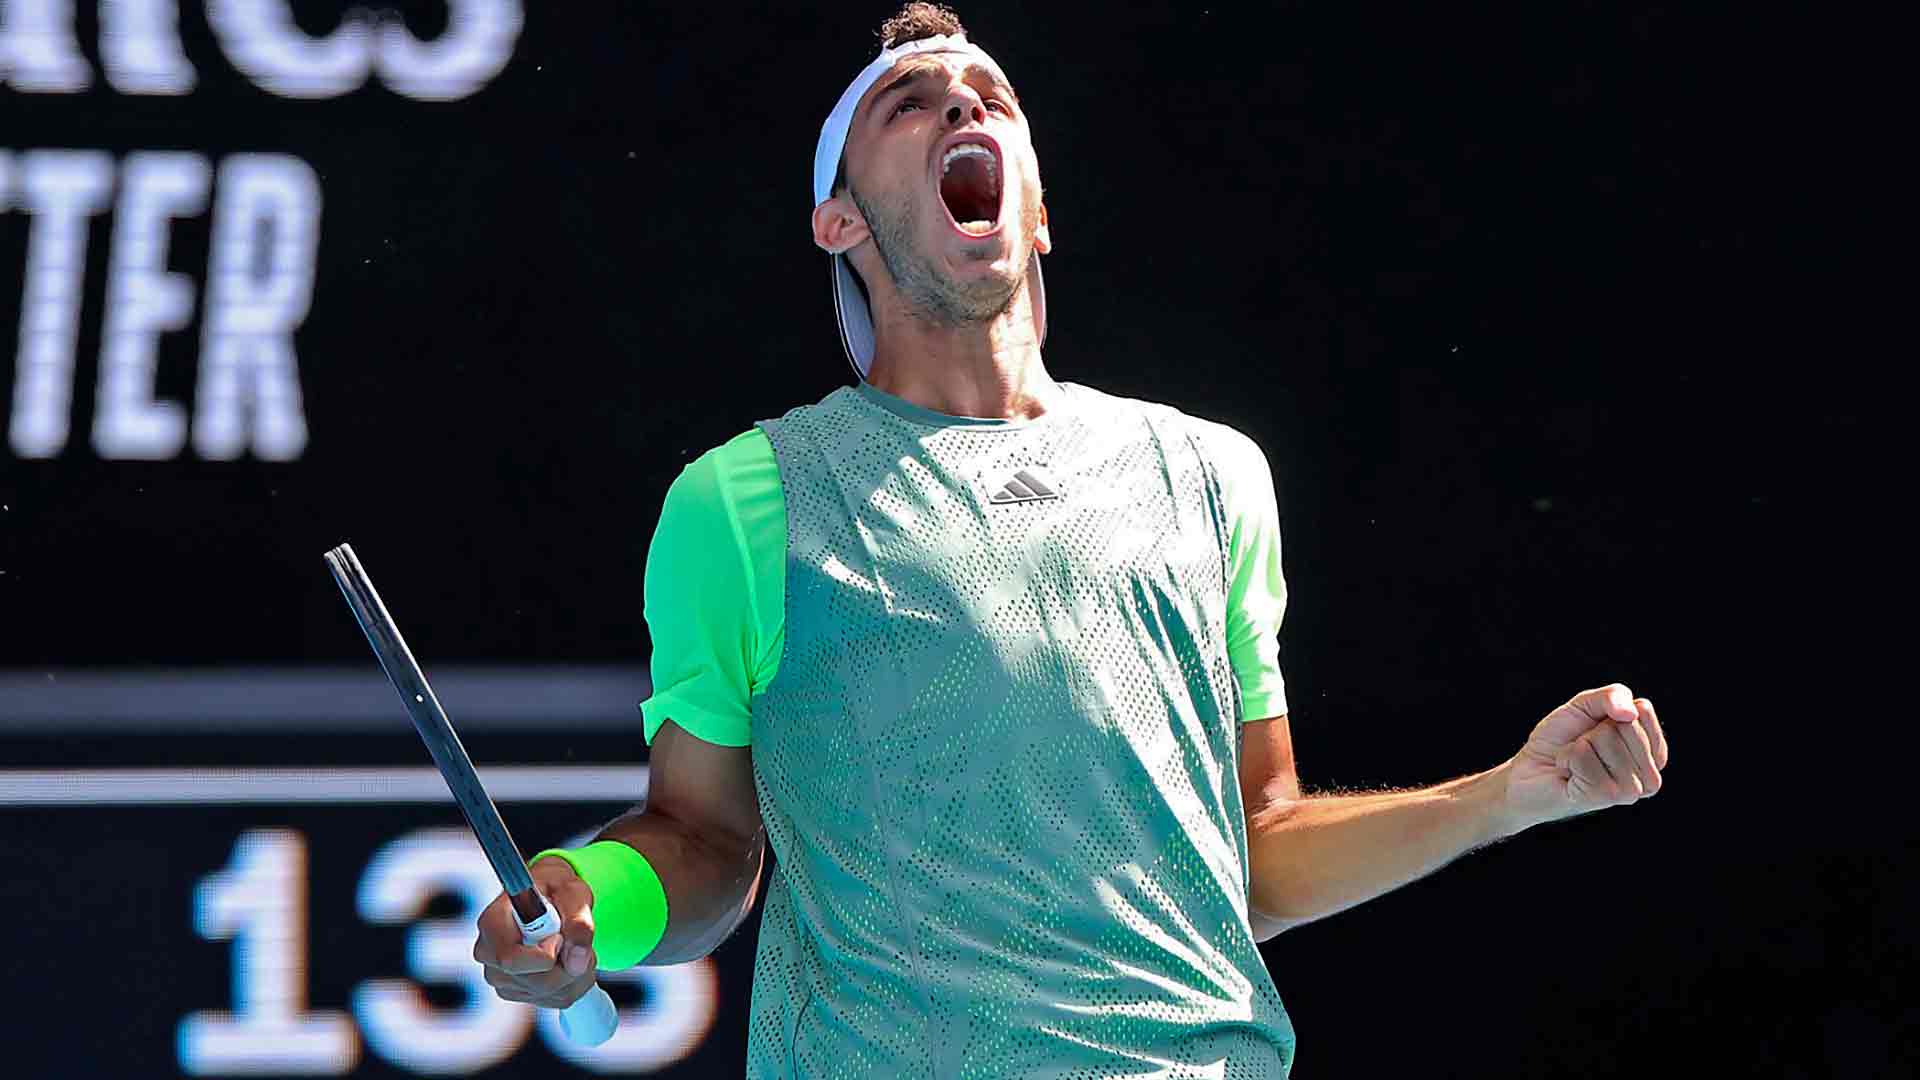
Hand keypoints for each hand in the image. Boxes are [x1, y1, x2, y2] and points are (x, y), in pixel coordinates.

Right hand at [472, 856, 598, 1007]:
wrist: (552, 896)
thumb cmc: (557, 889)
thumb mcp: (573, 892)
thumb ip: (579, 920)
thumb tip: (578, 960)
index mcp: (492, 923)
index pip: (510, 959)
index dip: (545, 956)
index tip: (561, 938)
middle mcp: (489, 953)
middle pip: (534, 981)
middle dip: (569, 966)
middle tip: (579, 941)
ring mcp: (500, 977)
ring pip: (549, 993)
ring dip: (576, 974)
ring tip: (575, 946)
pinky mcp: (516, 991)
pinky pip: (555, 999)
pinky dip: (574, 983)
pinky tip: (569, 960)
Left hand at [1501, 684, 1668, 832]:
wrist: (1529, 772)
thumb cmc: (1561, 740)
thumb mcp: (1587, 706)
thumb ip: (1612, 696)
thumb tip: (1630, 712)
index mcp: (1653, 753)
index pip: (1643, 710)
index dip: (1609, 711)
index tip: (1597, 728)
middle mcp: (1650, 775)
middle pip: (1626, 724)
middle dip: (1594, 730)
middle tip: (1583, 748)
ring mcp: (1631, 790)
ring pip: (1606, 739)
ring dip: (1579, 745)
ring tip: (1576, 763)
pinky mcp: (1607, 797)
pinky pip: (1584, 756)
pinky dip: (1568, 757)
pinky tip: (1569, 773)